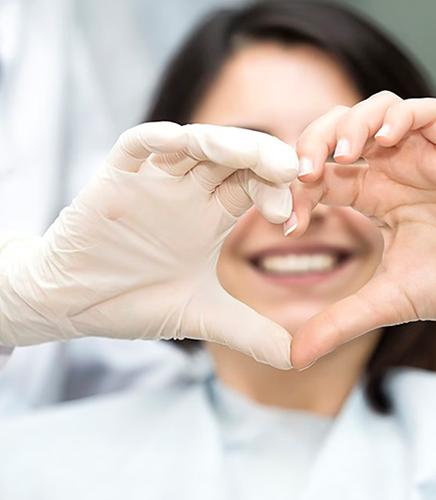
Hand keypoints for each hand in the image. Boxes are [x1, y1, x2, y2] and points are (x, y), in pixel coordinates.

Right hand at [0, 122, 297, 368]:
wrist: (71, 304)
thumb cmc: (133, 301)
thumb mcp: (201, 317)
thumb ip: (251, 333)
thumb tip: (301, 359)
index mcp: (211, 215)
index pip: (253, 186)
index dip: (276, 193)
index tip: (290, 219)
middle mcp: (187, 191)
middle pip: (233, 157)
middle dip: (263, 158)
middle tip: (290, 172)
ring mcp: (153, 181)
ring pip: (194, 142)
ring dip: (225, 142)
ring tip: (252, 155)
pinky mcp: (114, 179)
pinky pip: (136, 146)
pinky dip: (157, 139)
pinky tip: (181, 141)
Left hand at [289, 92, 435, 367]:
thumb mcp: (384, 302)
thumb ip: (338, 322)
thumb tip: (294, 357)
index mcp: (370, 195)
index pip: (320, 174)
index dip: (297, 189)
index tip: (290, 222)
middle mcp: (391, 170)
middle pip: (339, 129)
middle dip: (313, 141)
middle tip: (304, 171)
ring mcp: (422, 156)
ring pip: (377, 110)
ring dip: (352, 124)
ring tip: (343, 155)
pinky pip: (425, 112)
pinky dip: (400, 116)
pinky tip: (386, 140)